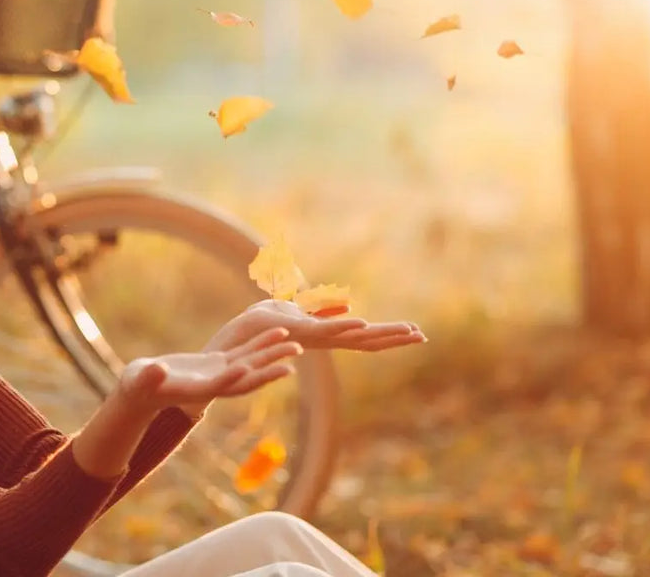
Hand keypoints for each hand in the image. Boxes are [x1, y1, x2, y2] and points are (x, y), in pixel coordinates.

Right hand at [114, 327, 302, 417]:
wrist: (142, 389)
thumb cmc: (137, 386)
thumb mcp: (139, 381)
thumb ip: (149, 376)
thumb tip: (156, 370)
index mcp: (196, 390)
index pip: (218, 385)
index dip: (233, 377)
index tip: (248, 367)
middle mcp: (213, 384)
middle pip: (246, 376)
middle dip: (269, 366)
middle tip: (293, 353)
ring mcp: (217, 373)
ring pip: (250, 362)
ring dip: (271, 352)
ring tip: (294, 341)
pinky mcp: (217, 363)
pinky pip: (244, 352)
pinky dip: (260, 344)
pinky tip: (276, 333)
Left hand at [201, 299, 426, 354]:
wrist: (227, 344)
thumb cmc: (256, 329)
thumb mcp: (294, 311)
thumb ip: (320, 310)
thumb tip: (348, 306)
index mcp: (322, 334)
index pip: (362, 335)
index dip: (388, 333)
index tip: (415, 331)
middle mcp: (319, 340)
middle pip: (364, 339)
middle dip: (392, 337)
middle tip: (422, 336)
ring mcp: (309, 339)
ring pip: (349, 338)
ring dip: (377, 334)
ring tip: (405, 330)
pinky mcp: (294, 333)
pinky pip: (322, 330)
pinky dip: (343, 327)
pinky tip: (362, 323)